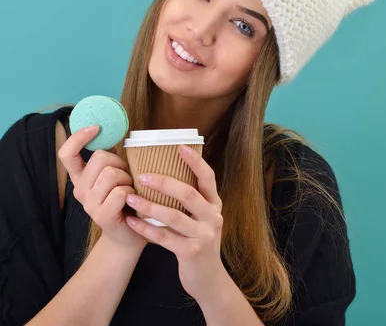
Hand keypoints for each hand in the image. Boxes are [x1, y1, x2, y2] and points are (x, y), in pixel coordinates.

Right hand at [58, 125, 146, 251]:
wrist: (130, 234)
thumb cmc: (127, 200)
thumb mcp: (117, 175)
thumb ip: (111, 158)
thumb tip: (113, 130)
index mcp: (81, 178)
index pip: (66, 154)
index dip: (78, 137)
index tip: (96, 128)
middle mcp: (80, 190)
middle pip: (99, 158)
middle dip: (120, 163)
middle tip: (126, 177)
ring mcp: (88, 204)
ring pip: (111, 174)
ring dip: (127, 179)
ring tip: (129, 190)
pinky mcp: (101, 215)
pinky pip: (120, 192)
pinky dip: (131, 193)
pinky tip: (131, 202)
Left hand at [123, 145, 223, 299]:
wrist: (208, 279)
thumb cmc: (199, 242)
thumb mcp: (202, 219)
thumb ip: (192, 201)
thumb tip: (166, 173)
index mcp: (215, 204)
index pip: (207, 177)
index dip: (195, 161)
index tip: (178, 147)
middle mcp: (213, 217)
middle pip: (189, 194)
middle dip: (164, 183)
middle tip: (142, 176)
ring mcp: (204, 235)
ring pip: (174, 216)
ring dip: (149, 206)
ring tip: (130, 198)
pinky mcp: (191, 252)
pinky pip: (164, 237)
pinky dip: (146, 228)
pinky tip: (131, 221)